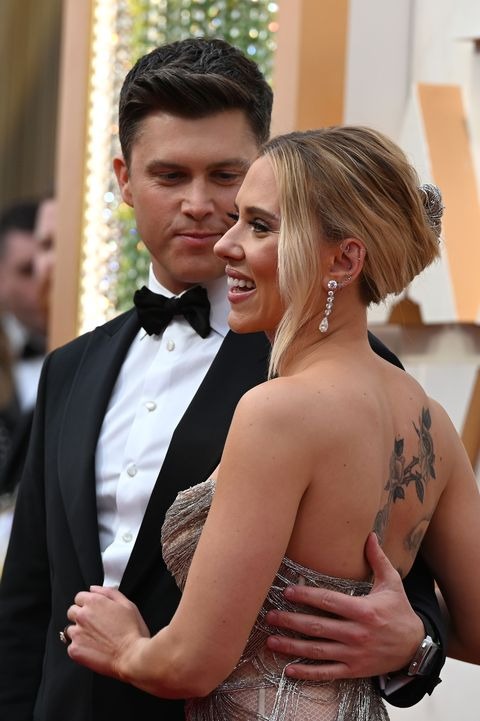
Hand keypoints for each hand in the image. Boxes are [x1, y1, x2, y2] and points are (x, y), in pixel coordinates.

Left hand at [66, 586, 149, 678]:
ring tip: (95, 639)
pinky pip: (71, 646)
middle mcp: (82, 616)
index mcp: (94, 602)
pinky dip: (80, 648)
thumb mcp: (127, 604)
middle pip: (72, 611)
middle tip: (94, 625)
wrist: (131, 656)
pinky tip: (93, 649)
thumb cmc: (133, 632)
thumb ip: (109, 593)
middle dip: (81, 616)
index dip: (87, 603)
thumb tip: (94, 589)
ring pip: (70, 629)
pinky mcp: (75, 650)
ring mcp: (77, 633)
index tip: (93, 610)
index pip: (79, 597)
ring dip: (79, 632)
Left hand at [265, 533, 423, 680]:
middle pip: (317, 626)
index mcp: (363, 610)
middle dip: (291, 621)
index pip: (328, 601)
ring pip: (318, 651)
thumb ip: (378, 559)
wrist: (416, 648)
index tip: (287, 592)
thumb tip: (370, 534)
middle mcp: (357, 633)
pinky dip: (307, 673)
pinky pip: (327, 673)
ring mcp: (354, 654)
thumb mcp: (392, 583)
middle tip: (270, 616)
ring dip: (292, 646)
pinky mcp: (354, 671)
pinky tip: (289, 670)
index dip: (306, 596)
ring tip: (271, 640)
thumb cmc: (400, 611)